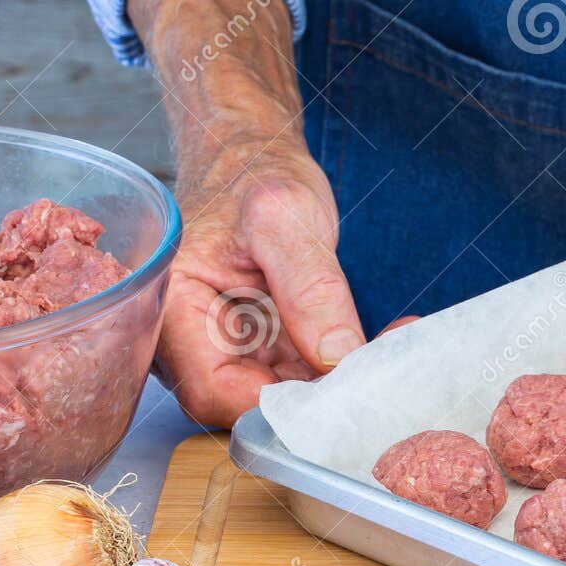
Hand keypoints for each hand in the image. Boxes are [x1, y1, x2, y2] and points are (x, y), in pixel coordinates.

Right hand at [154, 134, 363, 427]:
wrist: (255, 160)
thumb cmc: (251, 175)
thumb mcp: (284, 218)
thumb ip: (308, 286)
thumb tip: (336, 357)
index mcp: (172, 312)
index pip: (213, 391)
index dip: (274, 404)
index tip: (336, 388)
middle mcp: (193, 344)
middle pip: (250, 405)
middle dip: (319, 397)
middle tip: (383, 370)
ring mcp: (231, 351)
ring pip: (286, 397)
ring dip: (340, 384)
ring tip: (393, 346)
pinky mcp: (266, 351)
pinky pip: (304, 377)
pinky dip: (344, 366)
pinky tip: (384, 341)